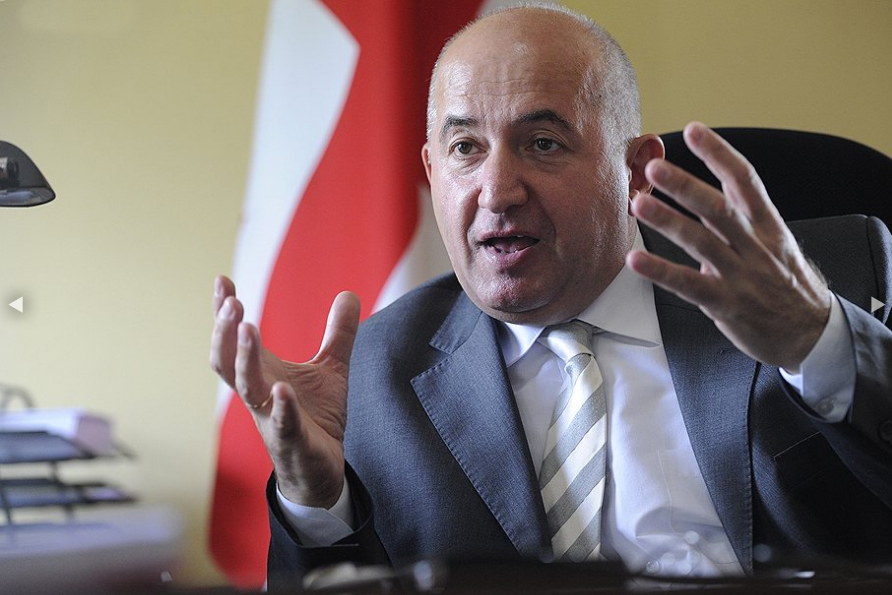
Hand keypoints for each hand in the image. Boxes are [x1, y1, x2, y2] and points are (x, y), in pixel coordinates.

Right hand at [209, 275, 360, 506]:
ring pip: (246, 387)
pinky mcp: (292, 440)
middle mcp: (259, 393)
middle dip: (225, 331)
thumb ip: (338, 333)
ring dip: (245, 358)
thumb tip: (349, 293)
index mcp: (263, 373)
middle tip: (231, 302)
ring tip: (248, 328)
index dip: (225, 311)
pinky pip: (282, 424)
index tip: (222, 280)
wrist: (322, 468)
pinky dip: (280, 407)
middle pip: (227, 360)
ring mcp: (271, 417)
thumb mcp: (331, 368)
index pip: (234, 339)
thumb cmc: (316, 416)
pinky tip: (281, 390)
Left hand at [627, 122, 831, 370]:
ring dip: (667, 221)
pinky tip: (635, 259)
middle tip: (655, 167)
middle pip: (718, 208)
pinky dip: (660, 271)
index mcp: (767, 224)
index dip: (719, 154)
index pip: (744, 180)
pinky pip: (688, 284)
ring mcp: (740, 275)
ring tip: (639, 203)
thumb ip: (738, 216)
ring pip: (701, 242)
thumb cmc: (784, 282)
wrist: (810, 332)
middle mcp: (754, 245)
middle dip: (685, 185)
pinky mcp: (725, 303)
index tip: (694, 130)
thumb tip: (705, 185)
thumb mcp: (772, 241)